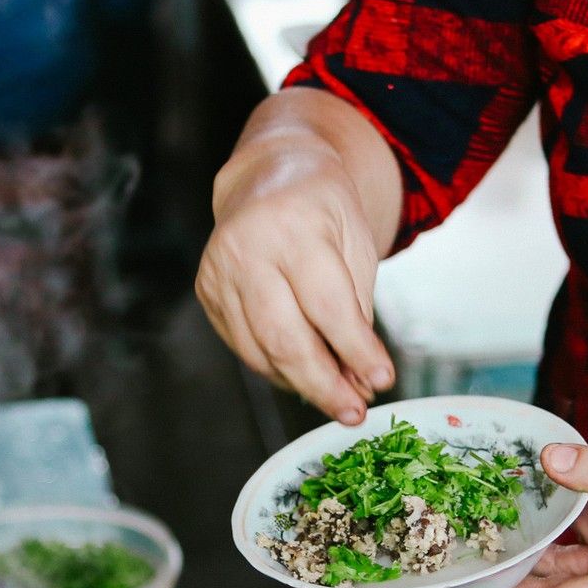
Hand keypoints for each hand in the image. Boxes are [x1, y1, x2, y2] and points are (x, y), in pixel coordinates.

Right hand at [197, 127, 394, 424]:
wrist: (270, 175)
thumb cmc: (323, 209)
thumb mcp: (355, 243)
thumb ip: (358, 310)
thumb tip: (360, 380)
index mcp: (293, 227)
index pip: (326, 305)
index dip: (354, 350)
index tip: (380, 382)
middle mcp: (247, 249)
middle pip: (285, 337)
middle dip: (324, 384)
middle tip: (354, 412)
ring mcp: (219, 272)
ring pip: (260, 350)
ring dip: (301, 384)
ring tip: (337, 399)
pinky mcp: (207, 291)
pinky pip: (244, 346)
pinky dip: (276, 368)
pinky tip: (304, 375)